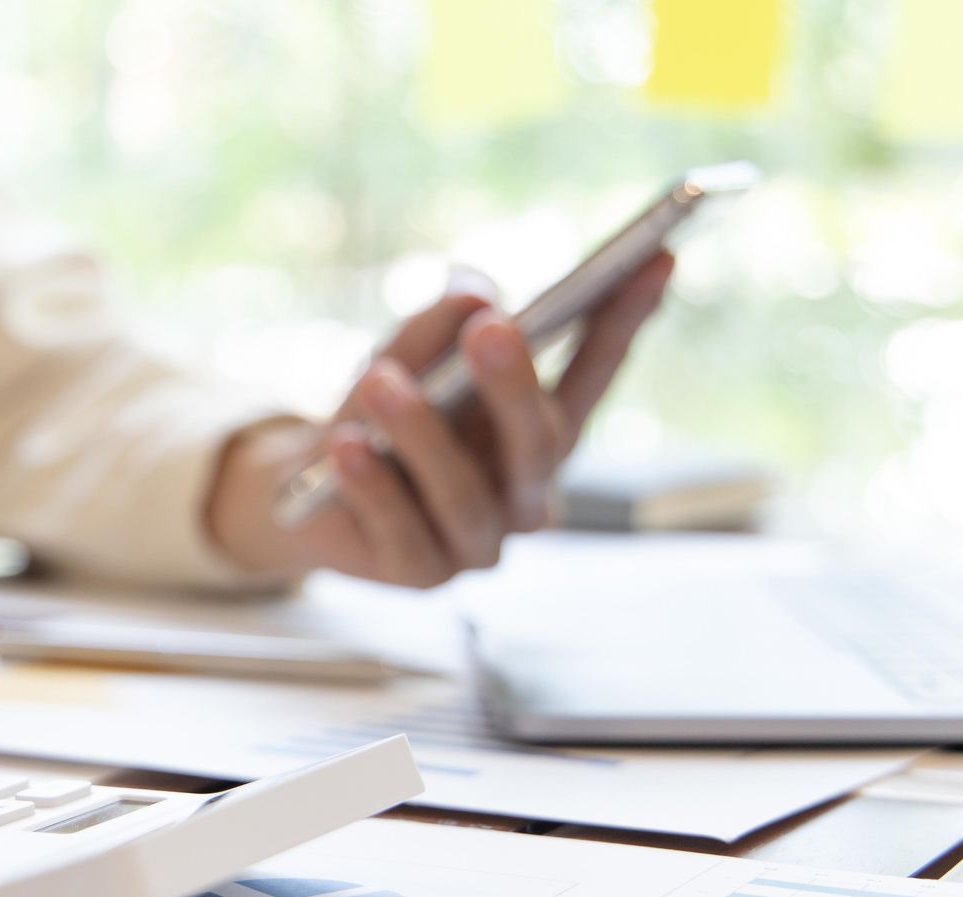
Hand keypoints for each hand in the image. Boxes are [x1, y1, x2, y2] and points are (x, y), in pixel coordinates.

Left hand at [207, 254, 672, 586]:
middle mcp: (523, 493)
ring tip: (381, 380)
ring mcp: (477, 542)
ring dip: (420, 435)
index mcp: (537, 433)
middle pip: (537, 444)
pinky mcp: (419, 573)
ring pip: (463, 494)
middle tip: (491, 327)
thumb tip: (474, 297)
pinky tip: (345, 445)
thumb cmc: (376, 416)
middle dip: (514, 385)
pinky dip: (372, 485)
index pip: (592, 375)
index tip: (655, 258)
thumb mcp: (406, 356)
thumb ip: (439, 325)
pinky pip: (400, 530)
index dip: (624, 321)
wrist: (308, 492)